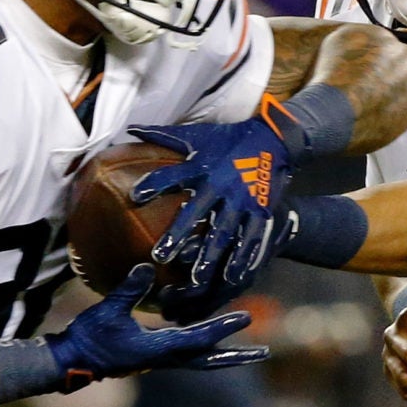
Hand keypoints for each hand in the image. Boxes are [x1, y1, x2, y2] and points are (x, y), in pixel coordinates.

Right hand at [46, 271, 265, 388]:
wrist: (72, 360)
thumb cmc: (89, 336)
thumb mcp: (108, 310)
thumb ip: (129, 289)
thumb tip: (146, 266)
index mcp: (158, 349)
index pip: (198, 339)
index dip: (222, 328)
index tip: (246, 318)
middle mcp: (165, 358)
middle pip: (208, 360)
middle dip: (236, 356)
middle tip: (264, 352)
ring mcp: (160, 360)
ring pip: (200, 360)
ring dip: (224, 355)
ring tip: (249, 351)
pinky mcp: (154, 358)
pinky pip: (188, 354)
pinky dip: (205, 349)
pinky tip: (211, 341)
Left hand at [128, 101, 303, 308]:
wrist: (274, 138)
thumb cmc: (229, 138)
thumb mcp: (198, 134)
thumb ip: (164, 135)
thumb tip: (132, 129)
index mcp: (202, 166)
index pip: (173, 175)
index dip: (154, 184)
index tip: (135, 197)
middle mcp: (220, 184)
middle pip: (196, 212)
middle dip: (178, 234)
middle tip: (160, 256)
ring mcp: (242, 199)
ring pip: (223, 231)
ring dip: (210, 255)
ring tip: (198, 277)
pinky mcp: (260, 209)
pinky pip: (251, 237)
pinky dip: (243, 257)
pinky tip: (234, 277)